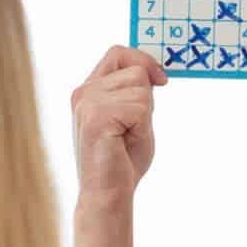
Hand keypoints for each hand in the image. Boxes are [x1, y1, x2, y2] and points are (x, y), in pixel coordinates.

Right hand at [71, 45, 167, 197]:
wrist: (108, 193)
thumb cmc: (123, 159)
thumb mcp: (132, 116)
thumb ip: (135, 91)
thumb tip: (152, 69)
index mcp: (89, 89)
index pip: (118, 53)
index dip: (144, 60)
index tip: (162, 80)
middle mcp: (84, 92)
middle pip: (135, 69)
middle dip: (147, 97)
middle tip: (133, 127)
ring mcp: (87, 103)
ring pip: (141, 88)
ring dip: (144, 116)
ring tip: (127, 137)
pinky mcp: (96, 117)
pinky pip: (140, 108)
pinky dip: (142, 127)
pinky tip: (125, 142)